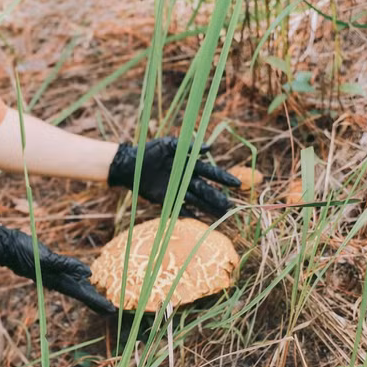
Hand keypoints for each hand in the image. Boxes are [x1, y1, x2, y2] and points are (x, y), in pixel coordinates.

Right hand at [0, 223, 115, 313]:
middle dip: (96, 301)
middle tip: (111, 310)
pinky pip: (67, 272)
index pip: (82, 294)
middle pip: (81, 292)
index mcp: (58, 280)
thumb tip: (89, 273)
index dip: (97, 302)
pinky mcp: (50, 264)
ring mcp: (53, 273)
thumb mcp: (46, 259)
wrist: (6, 247)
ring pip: (75, 285)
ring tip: (100, 299)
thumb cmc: (23, 252)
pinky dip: (78, 276)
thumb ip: (67, 265)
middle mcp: (57, 279)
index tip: (112, 310)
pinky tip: (84, 277)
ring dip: (88, 292)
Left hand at [107, 137, 240, 214]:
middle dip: (217, 197)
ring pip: (197, 200)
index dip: (223, 178)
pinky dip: (190, 214)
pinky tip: (201, 221)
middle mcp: (186, 178)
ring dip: (209, 208)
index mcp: (188, 164)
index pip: (210, 172)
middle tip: (230, 206)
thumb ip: (187, 146)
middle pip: (205, 189)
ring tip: (222, 215)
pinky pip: (181, 209)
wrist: (129, 164)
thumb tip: (209, 147)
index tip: (237, 184)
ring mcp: (177, 190)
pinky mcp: (167, 199)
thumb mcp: (167, 144)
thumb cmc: (149, 151)